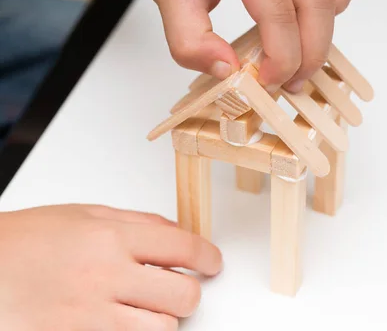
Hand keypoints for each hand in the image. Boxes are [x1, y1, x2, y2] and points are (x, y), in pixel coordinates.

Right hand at [0, 204, 221, 330]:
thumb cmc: (28, 239)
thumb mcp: (86, 214)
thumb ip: (138, 223)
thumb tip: (178, 234)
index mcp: (111, 237)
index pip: (183, 247)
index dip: (208, 256)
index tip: (212, 262)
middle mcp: (105, 275)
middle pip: (183, 294)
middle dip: (189, 292)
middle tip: (179, 287)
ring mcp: (90, 314)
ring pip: (162, 328)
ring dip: (163, 319)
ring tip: (146, 307)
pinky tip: (122, 321)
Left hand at [118, 0, 361, 91]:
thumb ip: (190, 41)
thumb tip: (230, 71)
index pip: (278, 13)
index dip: (280, 59)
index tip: (267, 83)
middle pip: (317, 3)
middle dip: (310, 54)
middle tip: (289, 82)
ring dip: (325, 23)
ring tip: (300, 46)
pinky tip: (307, 9)